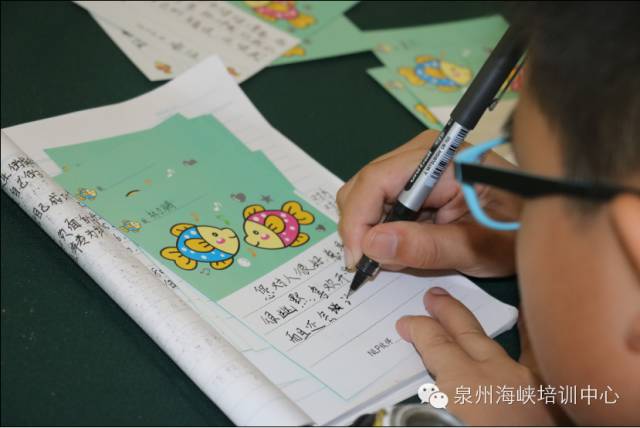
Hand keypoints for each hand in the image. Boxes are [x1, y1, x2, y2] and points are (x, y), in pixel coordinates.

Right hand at [336, 130, 519, 276]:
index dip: (358, 221)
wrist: (539, 226)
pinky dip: (382, 229)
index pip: (377, 180)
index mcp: (440, 158)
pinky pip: (382, 204)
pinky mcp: (415, 182)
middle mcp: (422, 154)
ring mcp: (417, 166)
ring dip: (371, 231)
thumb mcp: (475, 248)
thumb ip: (425, 247)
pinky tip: (401, 248)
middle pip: (365, 185)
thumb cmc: (516, 234)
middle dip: (361, 227)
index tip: (358, 261)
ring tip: (394, 259)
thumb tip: (371, 244)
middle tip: (371, 267)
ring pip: (368, 196)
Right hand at [396, 287, 556, 425]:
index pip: (437, 344)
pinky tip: (500, 360)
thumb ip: (420, 411)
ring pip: (495, 347)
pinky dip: (504, 357)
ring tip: (459, 317)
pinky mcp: (541, 400)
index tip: (405, 323)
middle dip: (448, 312)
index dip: (419, 330)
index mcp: (467, 383)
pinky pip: (519, 368)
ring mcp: (524, 386)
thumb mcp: (435, 420)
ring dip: (474, 331)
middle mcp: (497, 375)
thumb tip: (390, 415)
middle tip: (433, 296)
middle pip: (467, 334)